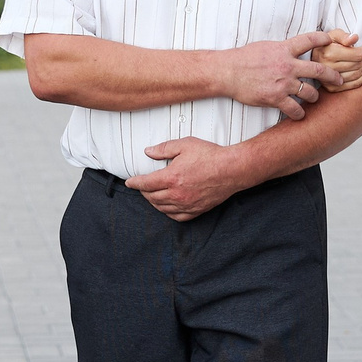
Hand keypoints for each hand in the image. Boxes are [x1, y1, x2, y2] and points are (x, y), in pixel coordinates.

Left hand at [127, 137, 250, 221]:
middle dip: (143, 192)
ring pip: (162, 208)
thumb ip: (164, 148)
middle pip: (152, 197)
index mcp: (171, 177)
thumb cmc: (210, 155)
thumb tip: (148, 152)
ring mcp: (187, 204)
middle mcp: (177, 194)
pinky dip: (167, 212)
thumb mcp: (185, 145)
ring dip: (153, 202)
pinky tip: (166, 206)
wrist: (232, 169)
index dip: (135, 183)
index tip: (129, 182)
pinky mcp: (196, 210)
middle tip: (142, 186)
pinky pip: (176, 216)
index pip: (145, 183)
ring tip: (152, 195)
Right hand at [216, 33, 338, 119]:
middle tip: (340, 80)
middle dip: (334, 76)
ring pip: (310, 93)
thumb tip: (292, 48)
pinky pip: (295, 109)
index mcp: (284, 49)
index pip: (310, 40)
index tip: (332, 41)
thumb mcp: (266, 46)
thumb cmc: (244, 58)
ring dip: (314, 97)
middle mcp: (287, 66)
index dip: (324, 39)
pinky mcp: (275, 98)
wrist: (228, 72)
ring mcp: (282, 83)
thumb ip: (282, 49)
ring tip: (313, 98)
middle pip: (320, 70)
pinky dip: (299, 113)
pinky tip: (298, 113)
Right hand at [313, 32, 361, 94]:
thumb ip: (344, 36)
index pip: (357, 55)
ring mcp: (329, 80)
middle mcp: (328, 68)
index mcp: (328, 54)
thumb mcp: (333, 34)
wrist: (312, 57)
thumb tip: (355, 38)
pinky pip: (354, 85)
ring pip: (357, 75)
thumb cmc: (325, 44)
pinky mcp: (332, 87)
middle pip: (357, 65)